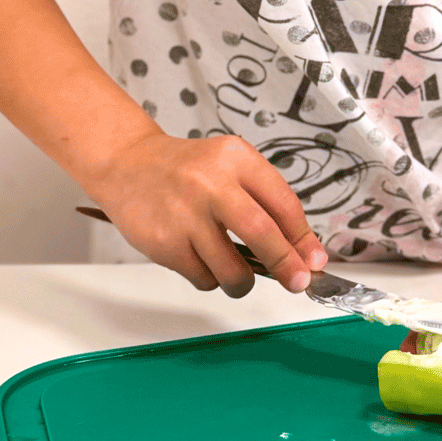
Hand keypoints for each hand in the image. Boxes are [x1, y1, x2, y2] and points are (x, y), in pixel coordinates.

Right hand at [89, 131, 327, 296]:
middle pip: (263, 233)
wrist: (127, 163)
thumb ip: (261, 200)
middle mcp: (212, 182)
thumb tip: (299, 250)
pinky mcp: (165, 242)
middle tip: (298, 282)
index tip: (314, 260)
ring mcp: (186, 213)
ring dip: (243, 281)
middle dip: (287, 264)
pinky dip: (210, 278)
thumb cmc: (186, 171)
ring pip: (232, 269)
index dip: (303, 237)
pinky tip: (199, 257)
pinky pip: (203, 278)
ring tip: (237, 273)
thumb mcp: (228, 167)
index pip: (283, 202)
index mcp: (236, 158)